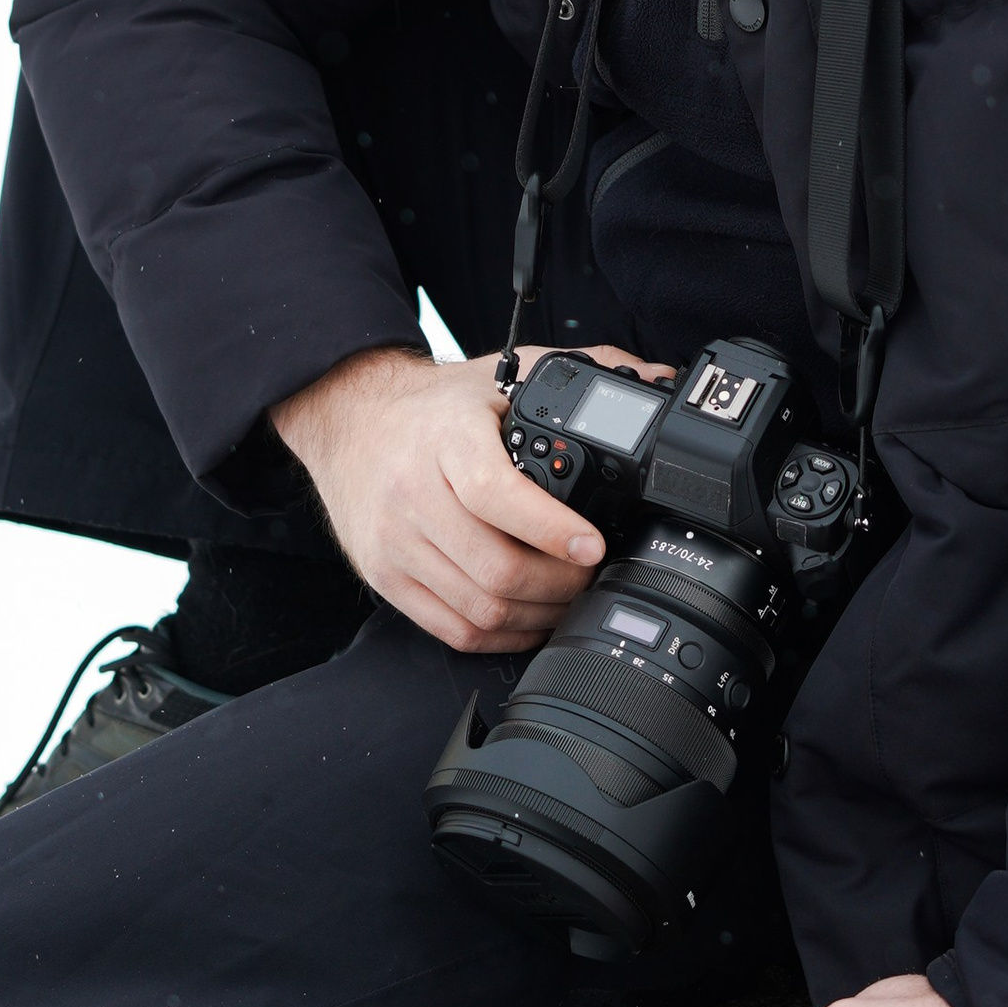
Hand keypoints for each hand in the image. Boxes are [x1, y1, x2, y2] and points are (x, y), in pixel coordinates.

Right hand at [269, 342, 665, 655]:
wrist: (350, 421)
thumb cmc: (434, 407)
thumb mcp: (498, 375)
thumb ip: (575, 372)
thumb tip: (658, 377)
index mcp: (445, 440)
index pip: (495, 495)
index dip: (550, 529)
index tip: (592, 544)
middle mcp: (412, 494)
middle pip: (494, 566)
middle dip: (559, 583)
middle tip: (592, 576)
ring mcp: (395, 543)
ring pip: (477, 605)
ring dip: (537, 614)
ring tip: (569, 598)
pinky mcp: (384, 577)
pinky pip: (450, 628)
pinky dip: (500, 634)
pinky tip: (529, 617)